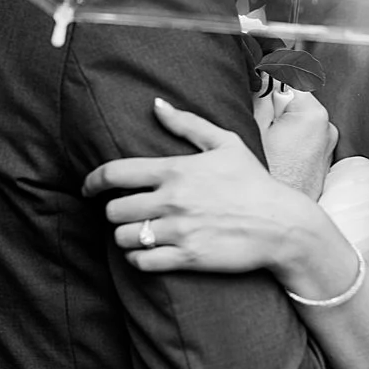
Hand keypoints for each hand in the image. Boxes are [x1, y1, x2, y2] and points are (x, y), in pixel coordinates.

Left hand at [81, 94, 314, 275]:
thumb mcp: (225, 142)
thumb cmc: (253, 181)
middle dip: (112, 212)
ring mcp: (179, 231)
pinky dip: (137, 260)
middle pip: (115, 210)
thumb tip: (156, 104)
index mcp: (174, 170)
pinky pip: (144, 263)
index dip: (93, 181)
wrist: (282, 225)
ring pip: (125, 238)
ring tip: (132, 234)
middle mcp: (171, 200)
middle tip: (119, 213)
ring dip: (123, 237)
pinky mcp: (189, 258)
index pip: (116, 173)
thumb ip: (186, 123)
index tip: (87, 187)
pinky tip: (144, 254)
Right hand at [253, 78, 338, 200]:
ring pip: (297, 120)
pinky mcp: (322, 162)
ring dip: (281, 124)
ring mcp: (327, 147)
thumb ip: (262, 95)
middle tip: (259, 124)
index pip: (289, 78)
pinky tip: (276, 156)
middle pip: (294, 100)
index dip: (268, 84)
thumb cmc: (269, 176)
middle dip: (275, 106)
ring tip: (267, 144)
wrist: (281, 219)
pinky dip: (289, 140)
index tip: (257, 90)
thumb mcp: (256, 127)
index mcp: (313, 114)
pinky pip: (303, 138)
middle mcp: (327, 128)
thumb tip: (264, 76)